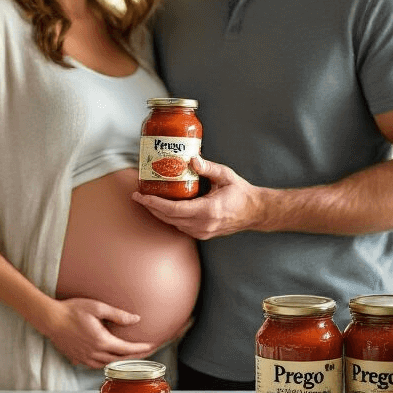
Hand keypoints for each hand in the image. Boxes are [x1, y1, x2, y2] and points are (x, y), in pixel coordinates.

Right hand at [43, 298, 157, 368]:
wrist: (50, 319)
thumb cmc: (73, 310)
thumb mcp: (97, 307)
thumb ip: (118, 315)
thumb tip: (136, 319)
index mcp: (101, 341)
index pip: (127, 349)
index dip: (141, 349)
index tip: (152, 346)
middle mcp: (94, 353)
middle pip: (120, 359)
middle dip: (135, 356)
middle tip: (147, 351)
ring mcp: (85, 358)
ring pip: (108, 364)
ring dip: (121, 361)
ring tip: (131, 355)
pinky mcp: (77, 358)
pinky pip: (96, 364)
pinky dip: (106, 362)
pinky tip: (109, 357)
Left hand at [132, 155, 263, 239]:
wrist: (255, 212)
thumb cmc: (241, 193)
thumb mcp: (225, 176)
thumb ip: (208, 167)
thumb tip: (191, 158)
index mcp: (207, 210)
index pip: (173, 210)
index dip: (153, 203)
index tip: (140, 195)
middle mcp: (202, 225)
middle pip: (168, 218)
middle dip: (150, 207)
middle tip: (138, 195)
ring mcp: (202, 232)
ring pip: (172, 224)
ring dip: (158, 212)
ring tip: (147, 198)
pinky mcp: (202, 234)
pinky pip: (180, 226)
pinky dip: (169, 217)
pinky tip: (163, 206)